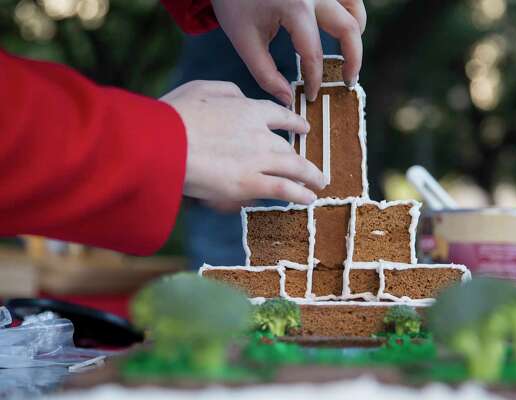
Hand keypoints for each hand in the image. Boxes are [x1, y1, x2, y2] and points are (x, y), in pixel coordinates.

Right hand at [161, 81, 325, 204]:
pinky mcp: (248, 183)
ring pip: (293, 168)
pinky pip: (283, 189)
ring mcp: (256, 159)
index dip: (295, 124)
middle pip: (289, 147)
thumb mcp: (202, 89)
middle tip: (313, 168)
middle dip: (303, 159)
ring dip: (309, 177)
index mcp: (248, 109)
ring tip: (319, 184)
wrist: (162, 143)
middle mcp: (259, 134)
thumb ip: (228, 92)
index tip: (304, 129)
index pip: (280, 116)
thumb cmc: (174, 115)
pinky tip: (308, 198)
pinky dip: (299, 194)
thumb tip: (243, 99)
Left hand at [211, 0, 366, 103]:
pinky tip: (343, 29)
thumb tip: (287, 97)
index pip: (314, 54)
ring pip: (354, 9)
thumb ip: (265, 73)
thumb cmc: (235, 3)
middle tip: (347, 82)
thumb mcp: (245, 40)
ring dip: (355, 34)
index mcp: (296, 7)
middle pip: (348, 29)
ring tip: (349, 56)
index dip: (314, 80)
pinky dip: (351, 13)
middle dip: (352, 61)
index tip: (310, 95)